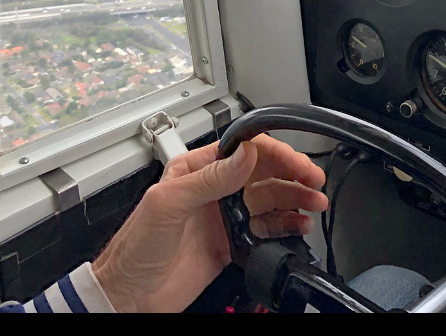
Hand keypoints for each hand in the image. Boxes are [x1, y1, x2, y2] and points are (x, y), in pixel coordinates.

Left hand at [91, 134, 328, 312]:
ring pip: (269, 200)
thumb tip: (245, 154)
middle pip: (263, 174)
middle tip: (314, 182)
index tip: (295, 162)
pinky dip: (286, 226)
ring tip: (315, 204)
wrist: (130, 295)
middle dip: (292, 174)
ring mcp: (225, 217)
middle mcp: (214, 190)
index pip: (243, 151)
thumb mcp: (168, 203)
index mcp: (196, 170)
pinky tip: (299, 225)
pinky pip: (266, 230)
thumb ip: (210, 178)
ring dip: (295, 199)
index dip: (273, 153)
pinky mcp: (232, 244)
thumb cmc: (135, 248)